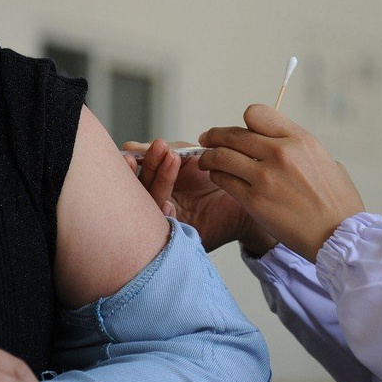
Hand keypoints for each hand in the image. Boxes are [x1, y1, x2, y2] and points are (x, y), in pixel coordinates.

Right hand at [123, 139, 274, 253]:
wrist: (251, 195)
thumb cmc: (221, 175)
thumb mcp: (192, 158)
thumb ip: (166, 152)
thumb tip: (130, 147)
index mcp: (158, 184)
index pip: (137, 175)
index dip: (132, 163)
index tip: (133, 149)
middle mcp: (159, 201)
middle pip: (139, 189)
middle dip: (147, 168)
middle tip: (156, 149)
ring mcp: (168, 219)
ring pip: (150, 205)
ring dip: (159, 181)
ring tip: (171, 158)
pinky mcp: (182, 235)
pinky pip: (165, 227)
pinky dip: (165, 214)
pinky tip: (168, 203)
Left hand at [197, 105, 364, 262]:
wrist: (338, 234)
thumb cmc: (336, 200)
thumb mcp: (324, 159)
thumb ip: (298, 147)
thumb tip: (278, 142)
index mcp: (299, 139)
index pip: (257, 113)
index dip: (245, 121)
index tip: (241, 130)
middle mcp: (281, 153)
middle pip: (233, 134)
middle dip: (215, 136)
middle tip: (206, 138)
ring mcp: (265, 177)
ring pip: (222, 156)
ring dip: (209, 157)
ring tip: (206, 161)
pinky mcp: (254, 201)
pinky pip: (223, 180)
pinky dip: (216, 176)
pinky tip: (217, 177)